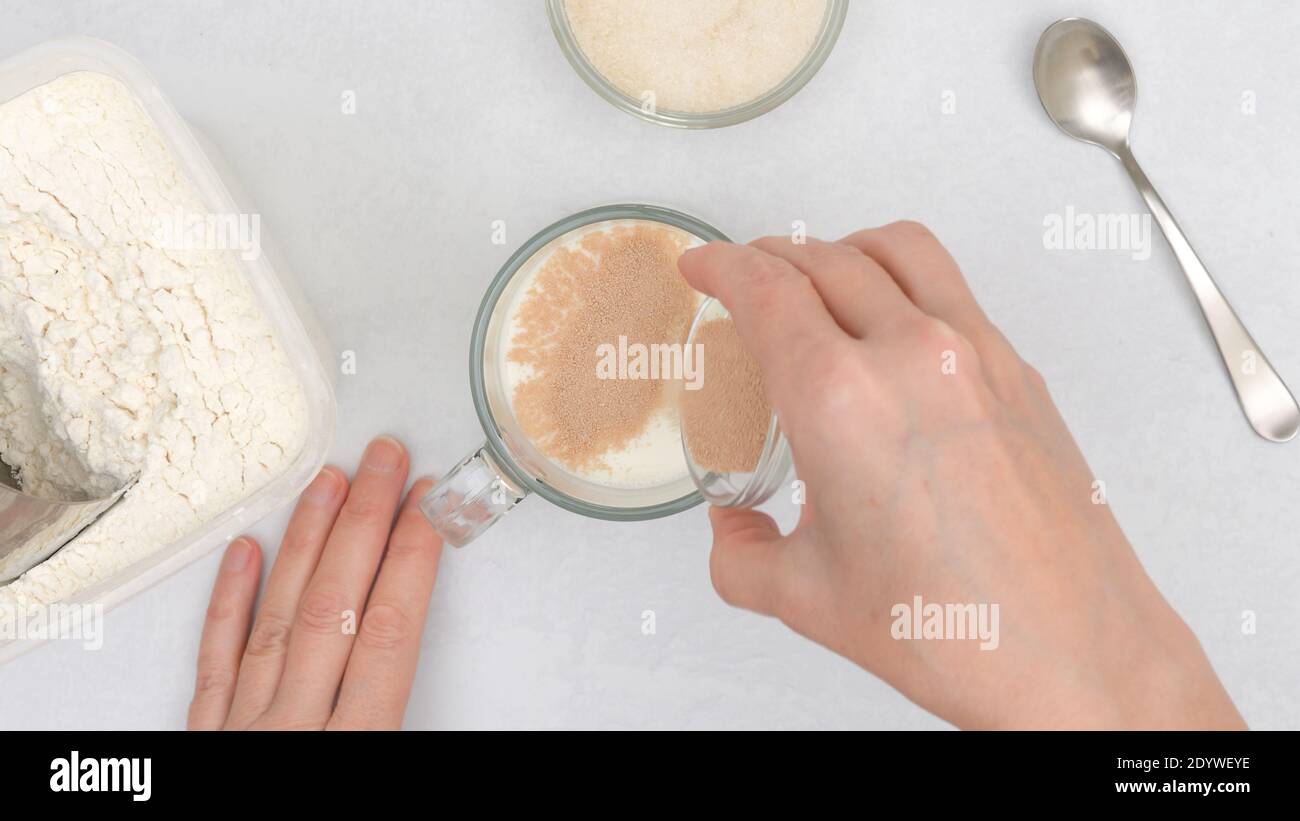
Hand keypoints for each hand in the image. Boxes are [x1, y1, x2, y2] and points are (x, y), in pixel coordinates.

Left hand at [188, 436, 441, 729]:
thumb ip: (398, 717)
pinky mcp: (206, 737)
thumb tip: (430, 658)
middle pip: (335, 604)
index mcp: (353, 741)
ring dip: (307, 541)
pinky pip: (215, 661)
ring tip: (328, 484)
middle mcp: (292, 729)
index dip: (412, 556)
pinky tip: (244, 554)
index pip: (389, 628)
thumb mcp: (391, 782)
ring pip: (278, 617)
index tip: (429, 506)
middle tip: (383, 461)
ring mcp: (244, 728)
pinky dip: (229, 603)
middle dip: (365, 521)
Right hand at [678, 223, 1243, 728]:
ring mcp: (975, 355)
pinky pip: (953, 290)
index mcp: (840, 398)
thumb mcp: (807, 597)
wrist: (1071, 653)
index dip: (721, 267)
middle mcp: (911, 356)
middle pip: (824, 259)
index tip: (704, 268)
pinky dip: (906, 284)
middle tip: (747, 277)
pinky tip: (896, 327)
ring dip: (844, 249)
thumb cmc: (957, 630)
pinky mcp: (1018, 373)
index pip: (765, 291)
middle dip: (770, 257)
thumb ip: (742, 558)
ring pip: (899, 250)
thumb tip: (733, 532)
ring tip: (821, 273)